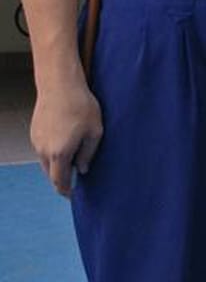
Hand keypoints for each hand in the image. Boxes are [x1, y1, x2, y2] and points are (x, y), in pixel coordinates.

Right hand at [30, 76, 102, 197]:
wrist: (60, 85)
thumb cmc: (82, 107)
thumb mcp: (95, 131)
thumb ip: (88, 154)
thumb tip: (82, 169)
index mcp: (60, 154)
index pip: (59, 182)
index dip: (66, 191)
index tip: (73, 195)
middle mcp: (44, 151)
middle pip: (51, 174)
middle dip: (62, 179)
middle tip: (75, 179)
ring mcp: (37, 141)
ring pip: (46, 162)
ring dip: (57, 166)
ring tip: (72, 161)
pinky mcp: (35, 132)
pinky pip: (43, 150)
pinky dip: (52, 154)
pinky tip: (65, 145)